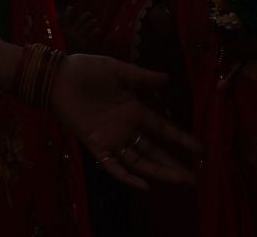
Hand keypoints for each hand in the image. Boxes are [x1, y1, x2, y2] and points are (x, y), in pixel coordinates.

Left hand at [51, 53, 199, 189]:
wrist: (56, 76)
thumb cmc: (85, 70)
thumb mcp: (116, 70)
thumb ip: (141, 77)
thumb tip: (168, 78)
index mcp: (133, 109)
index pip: (162, 129)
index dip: (180, 139)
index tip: (200, 149)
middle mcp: (125, 127)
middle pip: (154, 150)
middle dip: (174, 162)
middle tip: (196, 176)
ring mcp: (111, 138)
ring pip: (139, 160)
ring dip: (158, 171)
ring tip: (180, 180)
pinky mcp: (95, 144)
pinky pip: (112, 165)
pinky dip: (127, 176)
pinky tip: (144, 185)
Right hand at [58, 8, 103, 54]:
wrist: (69, 65)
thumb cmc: (65, 53)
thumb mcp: (60, 43)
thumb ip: (61, 34)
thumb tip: (57, 22)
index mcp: (63, 33)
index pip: (63, 20)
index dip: (67, 13)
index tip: (70, 8)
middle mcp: (70, 33)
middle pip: (79, 21)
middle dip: (85, 16)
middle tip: (89, 14)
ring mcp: (78, 37)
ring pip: (86, 26)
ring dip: (92, 22)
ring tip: (95, 21)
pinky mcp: (84, 43)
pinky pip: (92, 34)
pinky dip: (95, 31)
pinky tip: (98, 29)